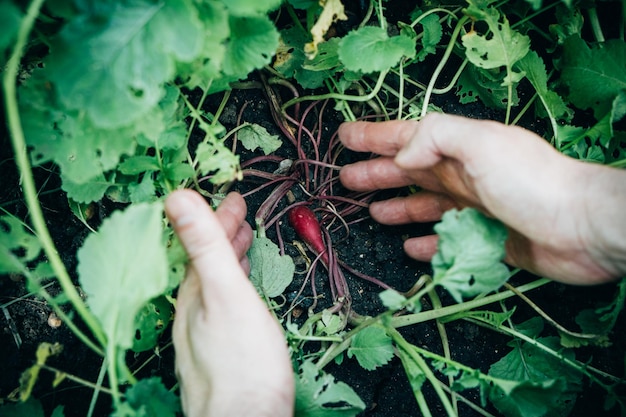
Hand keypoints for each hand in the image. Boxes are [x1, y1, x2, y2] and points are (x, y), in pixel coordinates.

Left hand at [165, 190, 293, 416]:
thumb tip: (175, 199)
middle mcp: (191, 314)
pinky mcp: (218, 354)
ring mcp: (202, 335)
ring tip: (243, 245)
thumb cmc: (243, 364)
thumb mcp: (225, 294)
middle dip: (222, 236)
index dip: (217, 219)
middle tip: (241, 214)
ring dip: (227, 260)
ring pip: (212, 286)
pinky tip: (241, 294)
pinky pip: (221, 306)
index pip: (200, 246)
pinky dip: (232, 287)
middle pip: (204, 265)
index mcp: (192, 296)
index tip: (236, 199)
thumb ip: (204, 247)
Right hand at [339, 113, 625, 284]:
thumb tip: (401, 155)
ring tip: (371, 210)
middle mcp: (463, 175)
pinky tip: (410, 247)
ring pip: (423, 205)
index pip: (406, 137)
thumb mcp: (480, 143)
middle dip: (376, 172)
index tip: (344, 137)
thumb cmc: (530, 181)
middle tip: (346, 177)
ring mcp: (473, 208)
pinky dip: (426, 243)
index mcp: (459, 148)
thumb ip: (435, 137)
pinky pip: (446, 241)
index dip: (374, 136)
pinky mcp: (484, 240)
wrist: (581, 226)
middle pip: (409, 172)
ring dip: (396, 205)